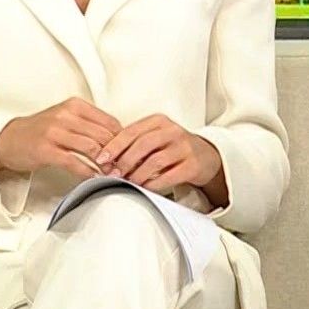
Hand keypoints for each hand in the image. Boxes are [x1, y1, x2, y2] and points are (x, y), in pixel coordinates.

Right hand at [0, 97, 122, 178]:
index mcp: (75, 106)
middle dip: (117, 153)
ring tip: (112, 173)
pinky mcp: (46, 150)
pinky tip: (94, 177)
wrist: (9, 139)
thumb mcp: (67, 119)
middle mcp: (65, 115)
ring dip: (105, 164)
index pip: (109, 122)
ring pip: (91, 148)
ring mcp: (54, 132)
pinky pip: (74, 162)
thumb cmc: (41, 130)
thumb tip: (119, 139)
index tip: (129, 152)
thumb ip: (90, 125)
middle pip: (103, 135)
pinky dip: (88, 172)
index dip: (123, 139)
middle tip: (124, 166)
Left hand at [96, 113, 222, 192]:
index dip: (114, 145)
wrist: (206, 156)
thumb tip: (107, 159)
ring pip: (155, 161)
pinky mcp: (193, 165)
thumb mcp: (155, 137)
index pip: (132, 131)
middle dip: (124, 161)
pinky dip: (154, 184)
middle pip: (143, 144)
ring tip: (128, 182)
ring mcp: (185, 148)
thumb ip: (134, 143)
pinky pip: (169, 176)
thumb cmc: (174, 147)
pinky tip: (145, 187)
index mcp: (159, 121)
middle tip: (113, 173)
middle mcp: (173, 131)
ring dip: (137, 174)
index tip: (101, 158)